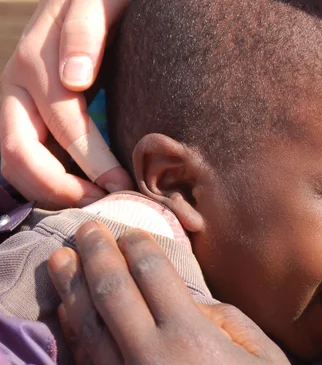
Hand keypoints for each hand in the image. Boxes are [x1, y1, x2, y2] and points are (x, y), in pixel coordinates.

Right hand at [0, 0, 132, 208]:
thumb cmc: (104, 1)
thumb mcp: (99, 1)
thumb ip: (86, 29)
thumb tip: (75, 80)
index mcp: (35, 62)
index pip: (62, 126)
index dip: (94, 162)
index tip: (125, 185)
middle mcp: (17, 85)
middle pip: (18, 153)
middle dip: (61, 187)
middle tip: (105, 204)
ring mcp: (16, 101)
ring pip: (12, 161)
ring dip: (49, 191)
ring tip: (94, 204)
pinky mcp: (25, 113)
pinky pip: (24, 156)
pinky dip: (46, 182)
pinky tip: (80, 191)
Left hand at [48, 221, 304, 364]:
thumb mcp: (263, 355)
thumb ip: (225, 318)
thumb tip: (187, 303)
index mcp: (192, 340)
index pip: (152, 276)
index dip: (139, 246)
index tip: (131, 232)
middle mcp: (151, 361)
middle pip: (112, 293)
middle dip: (97, 254)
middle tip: (88, 229)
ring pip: (88, 328)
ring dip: (73, 289)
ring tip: (62, 261)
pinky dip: (76, 333)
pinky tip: (70, 313)